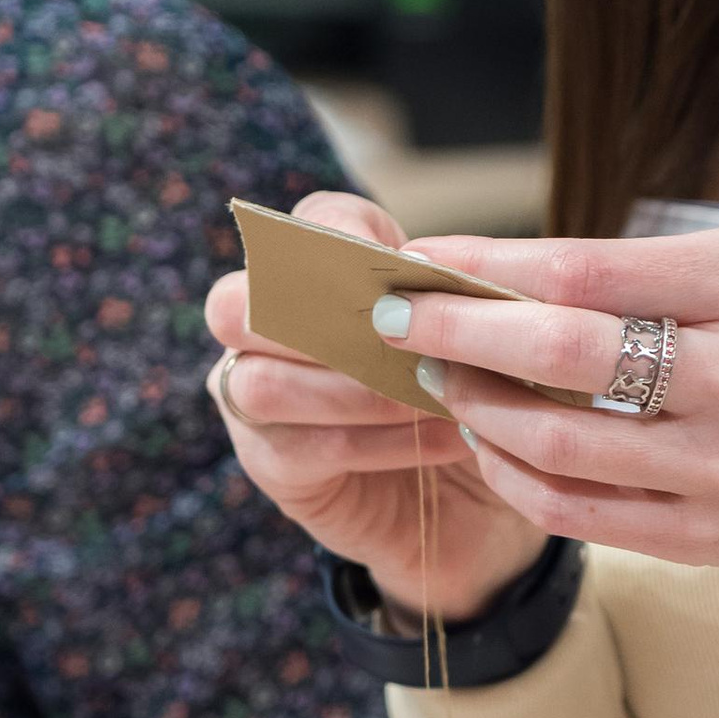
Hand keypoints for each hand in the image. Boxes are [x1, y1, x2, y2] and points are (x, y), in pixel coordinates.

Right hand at [202, 194, 548, 622]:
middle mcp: (260, 328)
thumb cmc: (476, 390)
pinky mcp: (272, 465)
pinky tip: (443, 440)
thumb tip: (424, 273)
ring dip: (356, 390)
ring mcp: (254, 400)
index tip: (404, 263)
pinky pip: (306, 448)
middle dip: (313, 317)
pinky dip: (380, 443)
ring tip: (434, 398)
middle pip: (233, 304)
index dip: (340, 238)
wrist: (485, 490)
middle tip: (394, 334)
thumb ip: (444, 300)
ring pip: (262, 385)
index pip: (304, 227)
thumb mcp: (476, 339)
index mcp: (315, 267)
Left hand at [363, 228, 718, 572]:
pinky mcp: (714, 536)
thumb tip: (487, 272)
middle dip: (458, 332)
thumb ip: (632, 271)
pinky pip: (583, 512)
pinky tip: (489, 447)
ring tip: (442, 383)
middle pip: (563, 350)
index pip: (583, 270)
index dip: (484, 267)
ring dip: (478, 411)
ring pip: (562, 442)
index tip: (418, 260)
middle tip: (393, 322)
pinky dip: (517, 478)